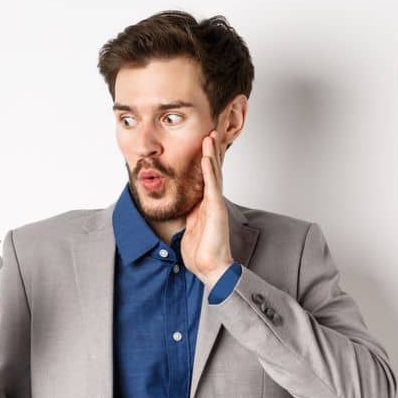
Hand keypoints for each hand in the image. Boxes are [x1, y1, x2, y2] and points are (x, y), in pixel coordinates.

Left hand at [183, 130, 234, 285]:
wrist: (209, 268)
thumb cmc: (200, 251)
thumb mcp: (189, 227)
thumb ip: (188, 213)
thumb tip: (181, 206)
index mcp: (205, 204)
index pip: (207, 176)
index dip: (206, 159)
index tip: (203, 142)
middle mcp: (212, 201)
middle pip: (214, 170)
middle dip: (212, 150)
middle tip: (211, 130)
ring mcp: (215, 204)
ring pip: (215, 173)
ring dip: (212, 154)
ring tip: (210, 136)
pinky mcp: (216, 210)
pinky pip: (212, 186)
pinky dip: (210, 171)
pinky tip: (208, 157)